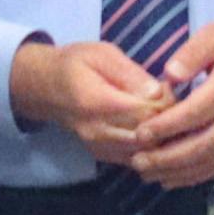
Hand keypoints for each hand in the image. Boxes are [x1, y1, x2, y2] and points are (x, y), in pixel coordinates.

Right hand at [8, 37, 173, 165]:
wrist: (44, 87)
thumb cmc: (74, 64)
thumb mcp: (101, 54)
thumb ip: (130, 73)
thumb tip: (157, 92)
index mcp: (97, 103)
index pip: (146, 113)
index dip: (166, 103)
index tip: (167, 88)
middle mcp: (97, 131)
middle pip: (148, 137)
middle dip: (167, 121)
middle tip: (169, 102)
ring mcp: (98, 147)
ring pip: (144, 153)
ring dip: (160, 137)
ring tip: (162, 115)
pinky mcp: (102, 155)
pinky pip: (133, 160)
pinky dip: (149, 149)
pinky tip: (152, 130)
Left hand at [131, 18, 213, 189]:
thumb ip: (192, 52)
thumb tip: (169, 75)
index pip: (194, 114)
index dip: (165, 127)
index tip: (139, 133)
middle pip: (201, 146)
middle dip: (166, 158)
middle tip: (137, 161)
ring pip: (210, 162)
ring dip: (177, 172)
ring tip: (148, 173)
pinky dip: (195, 177)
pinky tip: (172, 178)